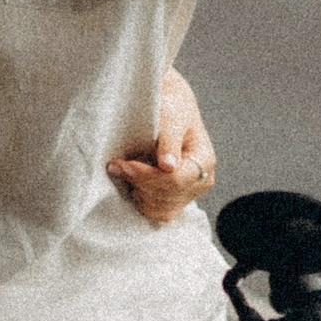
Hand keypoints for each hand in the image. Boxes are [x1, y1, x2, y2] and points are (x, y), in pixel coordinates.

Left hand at [107, 67, 217, 225]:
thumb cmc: (171, 107)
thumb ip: (169, 140)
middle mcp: (201, 181)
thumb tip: (169, 166)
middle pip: (167, 197)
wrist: (169, 107)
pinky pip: (157, 213)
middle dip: (139, 182)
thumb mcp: (171, 115)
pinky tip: (132, 184)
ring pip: (161, 210)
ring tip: (123, 172)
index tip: (123, 164)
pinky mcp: (175, 200)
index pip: (176, 180)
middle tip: (115, 165)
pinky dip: (141, 202)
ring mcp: (189, 193)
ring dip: (138, 193)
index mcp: (204, 160)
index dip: (147, 176)